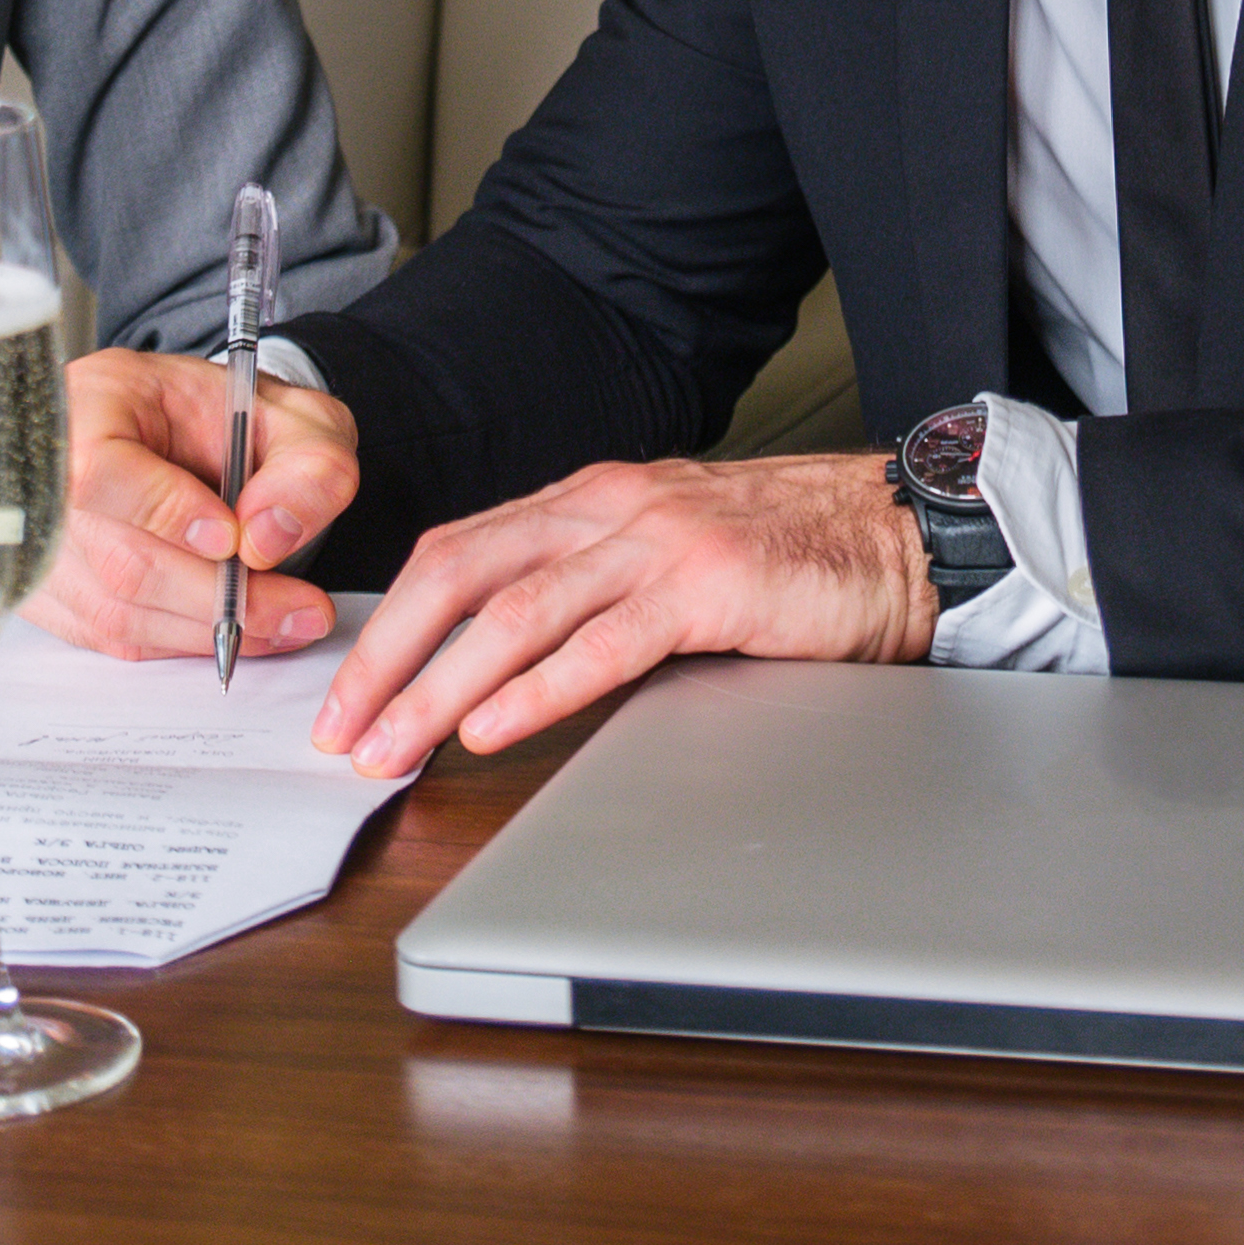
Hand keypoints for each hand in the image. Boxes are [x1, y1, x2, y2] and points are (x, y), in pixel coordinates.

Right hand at [32, 347, 352, 664]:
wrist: (179, 432)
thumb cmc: (223, 418)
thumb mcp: (291, 414)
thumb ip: (305, 463)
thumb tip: (269, 536)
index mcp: (91, 406)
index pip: (101, 470)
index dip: (168, 512)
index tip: (234, 538)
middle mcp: (46, 477)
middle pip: (120, 559)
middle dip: (220, 595)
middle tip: (297, 608)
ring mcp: (38, 543)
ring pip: (118, 611)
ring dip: (208, 628)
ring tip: (281, 622)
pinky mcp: (50, 594)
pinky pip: (113, 636)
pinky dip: (180, 639)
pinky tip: (233, 627)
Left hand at [313, 454, 930, 776]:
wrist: (900, 536)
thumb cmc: (789, 557)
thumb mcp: (664, 557)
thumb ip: (589, 591)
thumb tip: (495, 665)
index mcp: (590, 499)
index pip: (457, 552)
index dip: (389, 624)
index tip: (349, 692)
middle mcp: (610, 507)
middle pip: (460, 575)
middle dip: (388, 658)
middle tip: (343, 730)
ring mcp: (657, 542)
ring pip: (514, 612)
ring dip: (438, 687)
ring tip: (395, 746)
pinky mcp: (708, 586)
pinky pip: (601, 643)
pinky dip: (535, 689)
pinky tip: (492, 727)